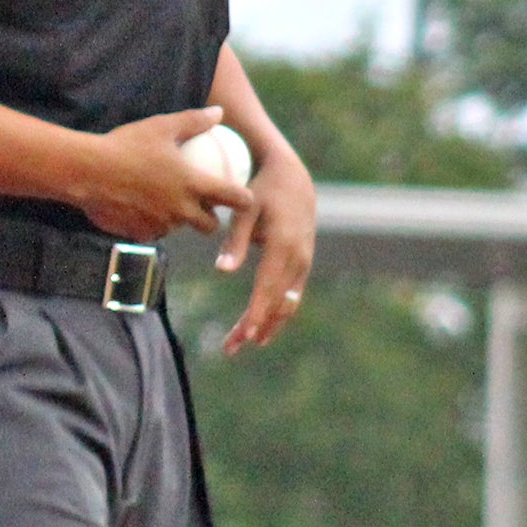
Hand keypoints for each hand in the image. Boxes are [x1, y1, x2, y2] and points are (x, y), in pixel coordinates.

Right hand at [74, 106, 256, 242]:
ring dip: (176, 221)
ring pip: (178, 229)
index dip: (244, 200)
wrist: (87, 171)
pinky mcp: (140, 234)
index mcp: (193, 184)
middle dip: (210, 220)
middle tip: (202, 208)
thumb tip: (219, 112)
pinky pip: (152, 233)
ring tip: (164, 206)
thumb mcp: (161, 126)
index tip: (245, 197)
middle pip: (210, 226)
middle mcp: (182, 209)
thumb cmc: (126, 145)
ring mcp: (161, 225)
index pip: (234, 198)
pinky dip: (150, 224)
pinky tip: (139, 211)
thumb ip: (194, 121)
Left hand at [215, 149, 315, 352]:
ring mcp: (304, 263)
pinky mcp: (302, 264)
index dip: (256, 314)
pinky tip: (260, 327)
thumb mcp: (245, 209)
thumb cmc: (262, 190)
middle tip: (231, 347)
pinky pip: (291, 295)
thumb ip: (235, 241)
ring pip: (287, 304)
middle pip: (277, 303)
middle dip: (255, 327)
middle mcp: (299, 259)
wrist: (293, 178)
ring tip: (241, 343)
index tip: (244, 336)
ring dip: (266, 325)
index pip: (268, 288)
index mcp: (284, 246)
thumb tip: (222, 270)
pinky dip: (275, 313)